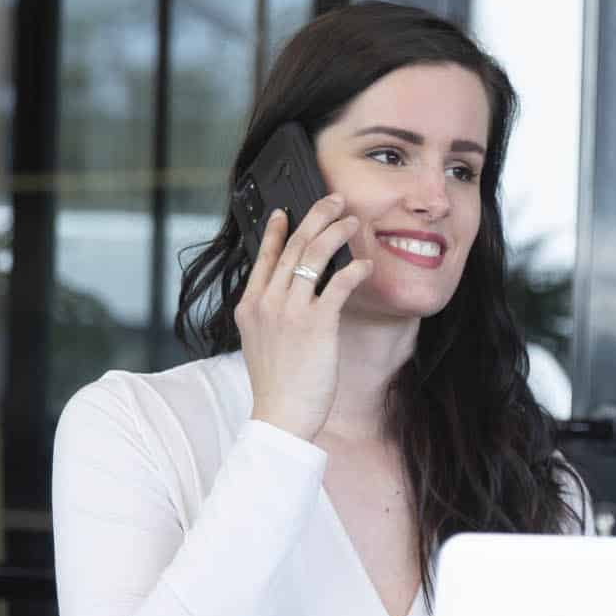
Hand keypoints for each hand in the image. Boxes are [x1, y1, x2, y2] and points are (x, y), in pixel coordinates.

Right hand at [236, 195, 373, 440]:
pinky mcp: (316, 324)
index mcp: (250, 305)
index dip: (278, 230)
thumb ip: (269, 314)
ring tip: (353, 221)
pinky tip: (365, 264)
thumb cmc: (276, 384)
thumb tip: (289, 293)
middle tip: (334, 200)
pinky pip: (337, 285)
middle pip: (293, 246)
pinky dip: (353, 270)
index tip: (287, 211)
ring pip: (313, 256)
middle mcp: (266, 302)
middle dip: (316, 217)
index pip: (265, 256)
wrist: (280, 415)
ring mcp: (290, 311)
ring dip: (336, 233)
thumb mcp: (261, 342)